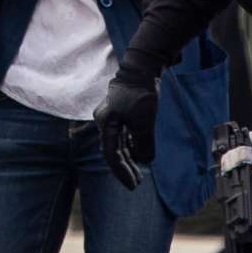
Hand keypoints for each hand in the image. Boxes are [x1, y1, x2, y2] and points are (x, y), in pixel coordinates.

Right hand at [94, 66, 159, 190]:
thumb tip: (145, 161)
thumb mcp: (144, 122)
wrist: (143, 66)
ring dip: (129, 157)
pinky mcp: (122, 111)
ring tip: (139, 172)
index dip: (122, 172)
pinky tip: (139, 153)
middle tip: (137, 183)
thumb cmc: (141, 93)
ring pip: (119, 142)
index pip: (112, 155)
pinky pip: (124, 134)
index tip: (134, 185)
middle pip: (114, 150)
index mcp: (105, 123)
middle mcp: (105, 120)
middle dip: (125, 168)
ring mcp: (113, 115)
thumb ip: (143, 143)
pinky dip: (131, 145)